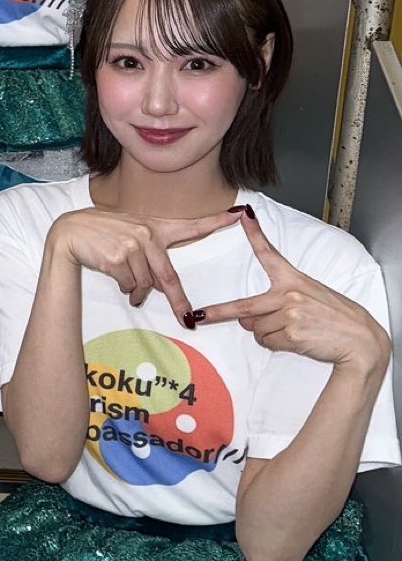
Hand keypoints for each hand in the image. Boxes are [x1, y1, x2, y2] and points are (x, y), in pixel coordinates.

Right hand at [48, 207, 242, 326]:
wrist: (69, 232)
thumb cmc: (101, 234)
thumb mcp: (129, 234)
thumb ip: (149, 255)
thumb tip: (159, 286)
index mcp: (154, 227)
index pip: (190, 225)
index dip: (216, 222)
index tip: (239, 215)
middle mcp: (147, 234)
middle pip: (167, 276)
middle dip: (177, 301)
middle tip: (186, 319)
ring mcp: (132, 245)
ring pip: (144, 284)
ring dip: (135, 290)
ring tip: (123, 280)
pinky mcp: (118, 258)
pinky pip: (128, 285)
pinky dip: (122, 287)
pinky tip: (112, 273)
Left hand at [195, 211, 391, 374]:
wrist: (360, 340)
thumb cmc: (336, 318)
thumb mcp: (312, 297)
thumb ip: (282, 301)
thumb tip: (250, 318)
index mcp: (294, 280)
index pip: (269, 254)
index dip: (255, 234)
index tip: (243, 215)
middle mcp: (288, 294)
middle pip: (242, 308)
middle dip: (221, 315)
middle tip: (200, 317)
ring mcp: (288, 314)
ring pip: (255, 330)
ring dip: (266, 334)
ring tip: (292, 331)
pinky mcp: (290, 334)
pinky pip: (267, 342)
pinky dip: (275, 345)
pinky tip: (296, 341)